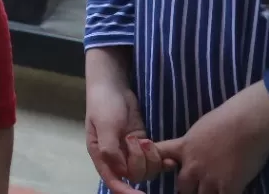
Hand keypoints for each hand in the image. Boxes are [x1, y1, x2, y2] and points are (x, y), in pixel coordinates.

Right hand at [87, 68, 172, 192]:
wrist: (113, 85)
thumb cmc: (104, 104)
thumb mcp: (105, 125)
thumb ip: (110, 149)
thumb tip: (122, 171)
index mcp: (101, 155)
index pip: (113, 181)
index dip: (126, 191)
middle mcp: (115, 157)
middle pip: (133, 176)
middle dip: (140, 162)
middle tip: (139, 141)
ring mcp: (130, 151)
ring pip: (146, 171)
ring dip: (151, 159)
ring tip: (146, 140)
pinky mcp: (142, 145)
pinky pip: (155, 161)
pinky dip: (162, 161)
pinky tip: (167, 156)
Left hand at [153, 83, 268, 193]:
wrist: (248, 123)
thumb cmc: (227, 119)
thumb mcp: (200, 129)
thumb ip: (193, 144)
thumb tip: (194, 150)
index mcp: (184, 147)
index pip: (159, 156)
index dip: (157, 164)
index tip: (166, 168)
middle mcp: (192, 165)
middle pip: (182, 187)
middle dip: (189, 189)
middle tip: (198, 188)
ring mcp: (210, 178)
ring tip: (214, 190)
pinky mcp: (229, 187)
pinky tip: (230, 191)